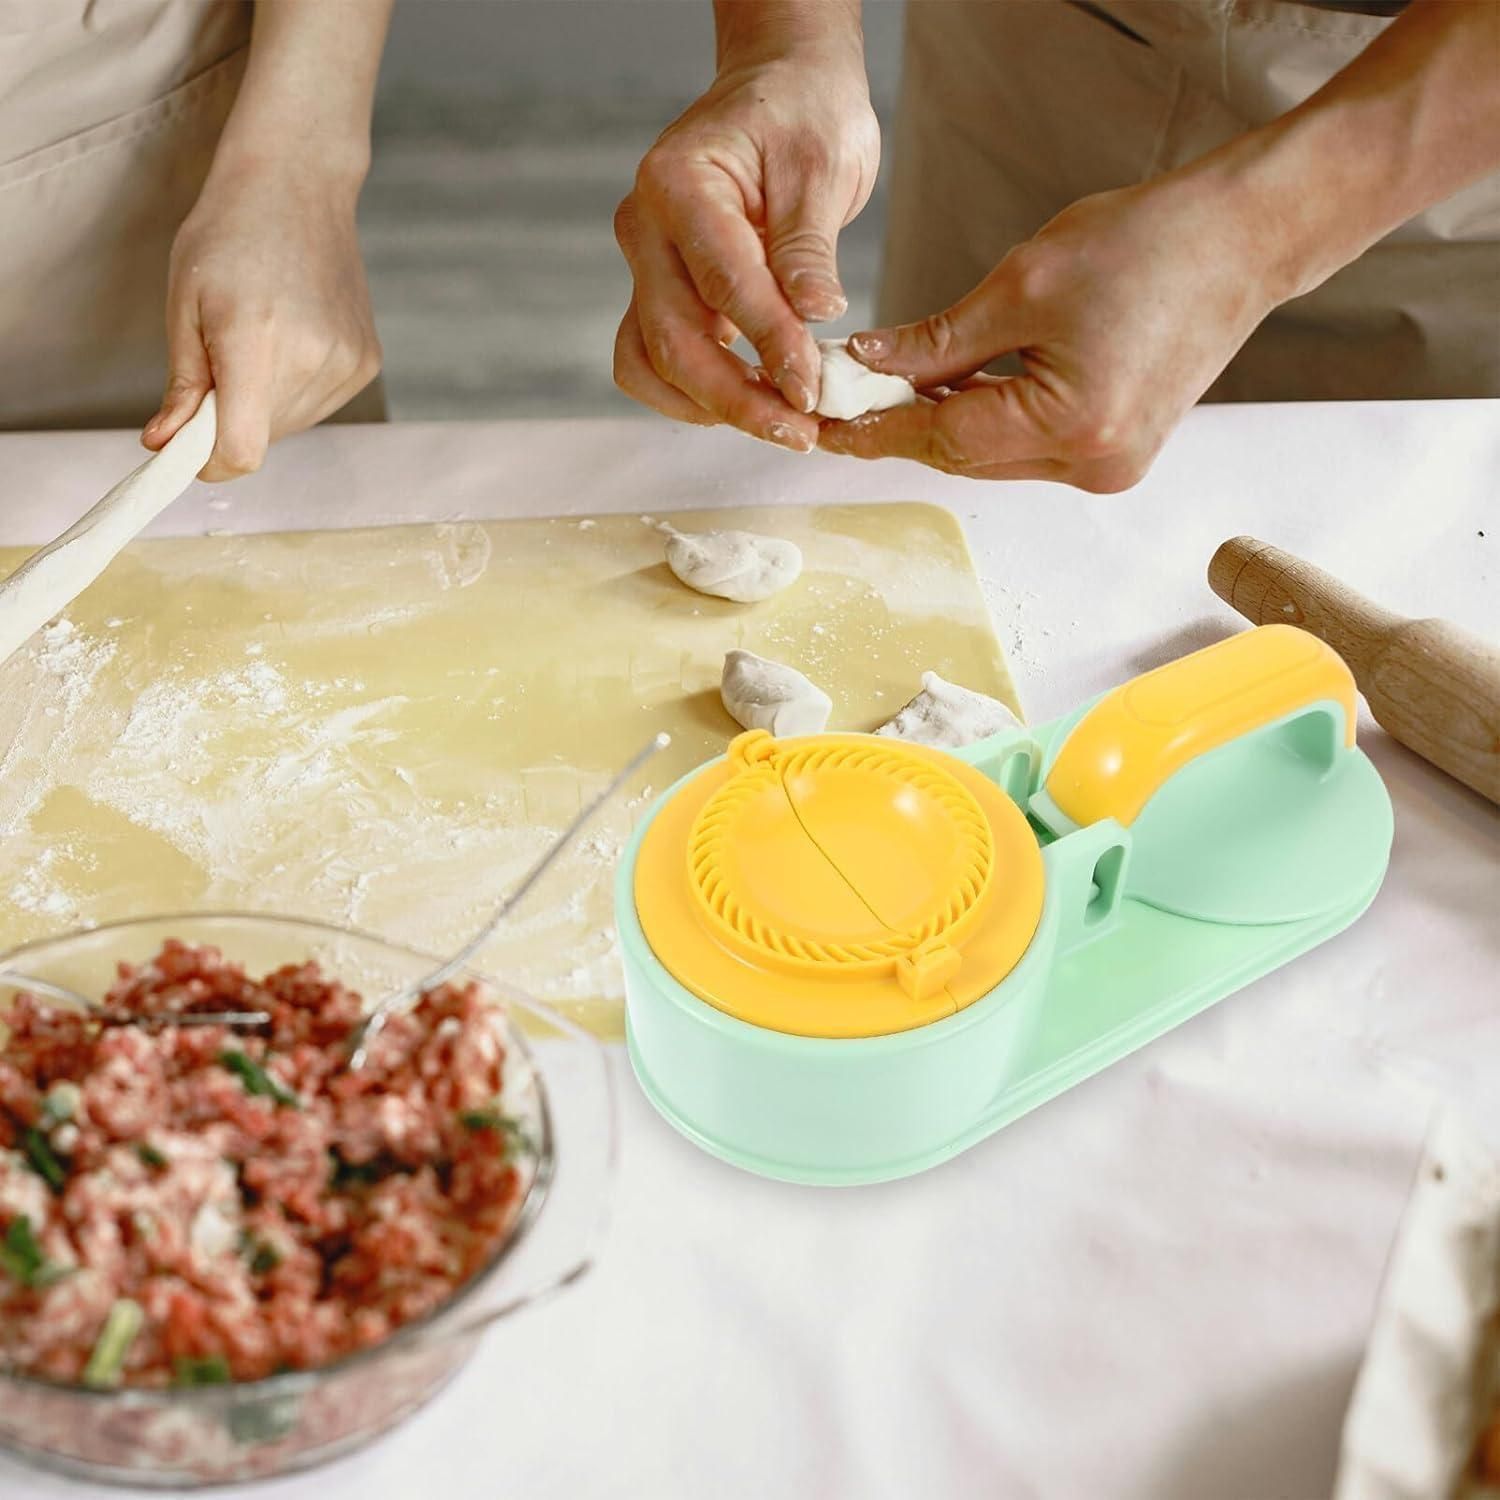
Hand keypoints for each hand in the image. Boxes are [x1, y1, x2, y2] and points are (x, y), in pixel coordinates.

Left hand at [141, 159, 381, 480]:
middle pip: (262, 438)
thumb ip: (181, 384)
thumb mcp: (184, 302)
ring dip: (262, 406)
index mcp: (255, 338)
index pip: (242, 449)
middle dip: (230, 421)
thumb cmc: (230, 234)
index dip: (209, 462)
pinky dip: (293, 391)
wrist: (298, 187)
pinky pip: (318, 406)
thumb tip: (164, 445)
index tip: (187, 447)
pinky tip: (289, 340)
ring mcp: (347, 362)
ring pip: (290, 426)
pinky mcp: (366, 362)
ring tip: (258, 342)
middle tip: (219, 367)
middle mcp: (312, 358)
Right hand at [613, 52, 879, 449]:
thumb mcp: (823, 165)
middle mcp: (646, 227)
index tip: (812, 390)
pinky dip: (692, 396)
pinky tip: (750, 400)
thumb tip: (814, 316)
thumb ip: (808, 247)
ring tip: (779, 424)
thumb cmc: (804, 113)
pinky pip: (652, 362)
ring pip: (650, 363)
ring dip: (709, 408)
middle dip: (737, 399)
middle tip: (799, 431)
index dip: (770, 346)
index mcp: (679, 183)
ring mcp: (645, 264)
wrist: (780, 88)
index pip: (724, 284)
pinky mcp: (658, 292)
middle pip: (673, 340)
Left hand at [818, 174, 1279, 490]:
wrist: (1244, 240)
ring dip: (942, 422)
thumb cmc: (1149, 244)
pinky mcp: (1116, 454)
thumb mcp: (1025, 283)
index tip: (824, 418)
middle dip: (902, 424)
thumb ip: (939, 339)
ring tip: (888, 385)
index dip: (876, 425)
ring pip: (992, 458)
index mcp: (1073, 424)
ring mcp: (1109, 467)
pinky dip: (986, 420)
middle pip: (965, 456)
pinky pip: (1026, 448)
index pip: (944, 436)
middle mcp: (1094, 463)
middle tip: (843, 396)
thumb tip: (868, 361)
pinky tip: (952, 389)